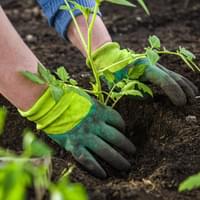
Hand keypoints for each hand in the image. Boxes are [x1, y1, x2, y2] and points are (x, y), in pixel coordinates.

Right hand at [19, 86, 134, 177]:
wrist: (48, 102)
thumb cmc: (66, 97)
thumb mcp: (86, 97)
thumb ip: (96, 105)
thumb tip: (102, 110)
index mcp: (99, 111)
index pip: (117, 120)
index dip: (122, 126)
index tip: (123, 130)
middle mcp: (95, 124)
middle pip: (116, 137)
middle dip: (126, 146)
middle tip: (133, 152)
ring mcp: (85, 136)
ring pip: (106, 151)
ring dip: (118, 159)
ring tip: (126, 165)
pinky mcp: (73, 145)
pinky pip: (88, 159)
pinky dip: (96, 168)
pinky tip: (104, 174)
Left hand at [91, 42, 198, 105]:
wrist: (111, 59)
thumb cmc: (114, 73)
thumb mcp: (122, 84)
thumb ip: (137, 92)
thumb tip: (151, 98)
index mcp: (145, 68)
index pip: (165, 81)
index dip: (174, 92)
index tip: (181, 104)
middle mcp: (153, 65)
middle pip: (173, 77)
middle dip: (184, 89)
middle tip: (191, 103)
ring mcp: (154, 65)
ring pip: (173, 74)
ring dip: (184, 85)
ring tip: (193, 95)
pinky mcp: (153, 67)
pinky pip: (169, 75)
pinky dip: (178, 81)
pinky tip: (183, 87)